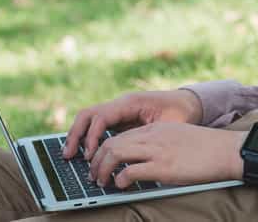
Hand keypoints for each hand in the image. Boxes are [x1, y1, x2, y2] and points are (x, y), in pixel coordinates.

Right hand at [63, 90, 203, 158]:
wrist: (188, 103)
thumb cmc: (180, 114)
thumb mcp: (169, 125)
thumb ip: (150, 137)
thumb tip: (133, 155)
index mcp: (131, 102)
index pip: (102, 116)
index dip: (92, 136)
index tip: (89, 154)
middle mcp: (121, 104)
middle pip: (88, 114)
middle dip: (76, 134)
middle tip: (68, 155)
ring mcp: (118, 110)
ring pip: (89, 118)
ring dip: (77, 135)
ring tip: (70, 155)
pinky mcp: (119, 118)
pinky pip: (97, 125)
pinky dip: (87, 137)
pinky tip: (84, 153)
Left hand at [89, 123, 245, 187]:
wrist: (228, 150)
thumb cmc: (208, 149)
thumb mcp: (179, 138)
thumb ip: (161, 144)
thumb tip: (144, 163)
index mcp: (156, 128)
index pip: (120, 135)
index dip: (105, 151)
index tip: (100, 164)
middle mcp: (153, 135)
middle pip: (112, 142)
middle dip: (97, 161)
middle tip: (94, 176)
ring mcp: (158, 150)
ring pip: (115, 153)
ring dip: (102, 169)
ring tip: (102, 182)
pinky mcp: (163, 166)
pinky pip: (130, 171)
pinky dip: (119, 179)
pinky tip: (120, 186)